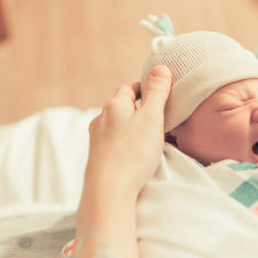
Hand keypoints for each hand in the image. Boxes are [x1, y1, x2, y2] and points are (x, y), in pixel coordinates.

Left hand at [84, 65, 171, 197]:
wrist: (109, 189)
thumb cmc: (133, 153)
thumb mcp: (152, 118)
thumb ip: (157, 93)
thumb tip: (161, 68)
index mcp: (115, 105)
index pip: (129, 88)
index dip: (144, 90)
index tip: (158, 95)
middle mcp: (101, 118)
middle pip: (121, 107)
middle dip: (137, 109)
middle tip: (156, 116)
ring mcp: (97, 138)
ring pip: (116, 125)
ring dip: (130, 127)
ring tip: (147, 137)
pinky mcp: (98, 156)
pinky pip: (113, 142)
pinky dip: (124, 143)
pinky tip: (133, 154)